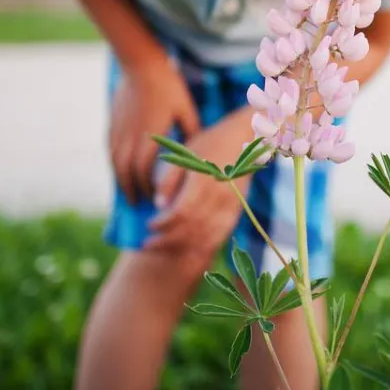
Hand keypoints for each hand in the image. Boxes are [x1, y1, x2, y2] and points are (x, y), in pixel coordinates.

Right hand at [108, 56, 200, 205]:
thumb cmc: (168, 87)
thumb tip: (199, 152)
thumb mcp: (186, 110)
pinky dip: (115, 166)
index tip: (156, 199)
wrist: (141, 65)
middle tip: (140, 204)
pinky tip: (121, 172)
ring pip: (115, 163)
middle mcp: (129, 136)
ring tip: (128, 194)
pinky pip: (110, 152)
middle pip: (126, 172)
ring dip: (121, 181)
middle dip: (132, 190)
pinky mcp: (112, 125)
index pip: (143, 170)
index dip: (147, 187)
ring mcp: (118, 131)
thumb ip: (191, 133)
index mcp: (149, 135)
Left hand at [145, 111, 252, 259]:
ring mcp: (231, 206)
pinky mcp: (236, 211)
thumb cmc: (208, 145)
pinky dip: (203, 246)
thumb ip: (169, 180)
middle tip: (147, 244)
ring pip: (205, 236)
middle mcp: (219, 196)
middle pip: (191, 229)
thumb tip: (158, 206)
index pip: (181, 213)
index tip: (148, 226)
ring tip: (163, 248)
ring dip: (182, 246)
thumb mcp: (184, 155)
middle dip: (167, 240)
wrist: (242, 139)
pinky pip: (220, 235)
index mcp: (204, 181)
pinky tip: (188, 249)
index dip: (162, 224)